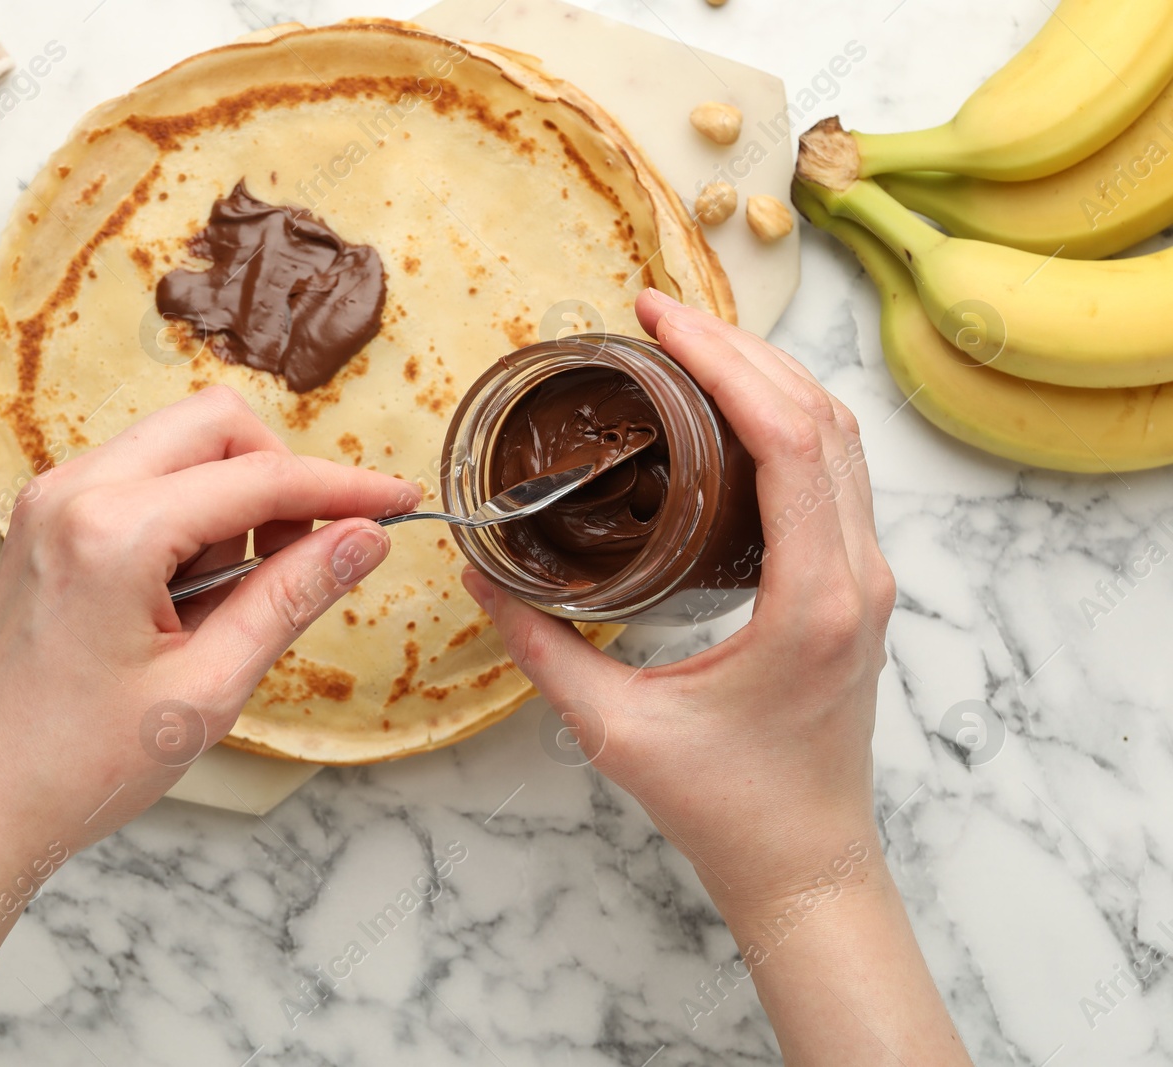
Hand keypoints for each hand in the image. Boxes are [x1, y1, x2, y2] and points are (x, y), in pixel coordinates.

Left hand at [0, 386, 417, 863]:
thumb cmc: (80, 765)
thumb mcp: (208, 688)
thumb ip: (292, 597)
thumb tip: (363, 537)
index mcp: (112, 532)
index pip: (259, 477)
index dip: (343, 486)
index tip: (399, 501)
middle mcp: (73, 491)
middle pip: (216, 424)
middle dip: (281, 478)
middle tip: (311, 554)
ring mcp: (51, 499)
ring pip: (180, 446)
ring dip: (232, 500)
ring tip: (229, 601)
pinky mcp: (47, 519)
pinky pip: (144, 478)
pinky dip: (190, 514)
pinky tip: (193, 593)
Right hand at [462, 289, 895, 913]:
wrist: (806, 863)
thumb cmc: (727, 808)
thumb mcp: (616, 729)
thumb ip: (543, 647)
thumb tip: (484, 576)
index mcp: (814, 599)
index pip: (788, 437)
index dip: (724, 361)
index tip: (657, 319)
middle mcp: (858, 575)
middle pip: (821, 416)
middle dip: (741, 348)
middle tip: (657, 313)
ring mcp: (868, 578)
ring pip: (839, 438)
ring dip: (770, 376)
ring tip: (688, 345)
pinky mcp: (857, 586)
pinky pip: (836, 472)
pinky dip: (788, 419)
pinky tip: (730, 409)